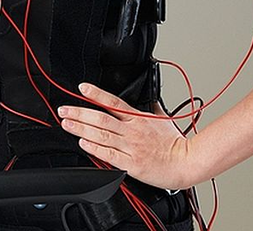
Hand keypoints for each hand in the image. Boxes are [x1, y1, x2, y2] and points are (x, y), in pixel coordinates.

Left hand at [58, 83, 196, 190]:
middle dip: (79, 113)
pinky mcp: (131, 163)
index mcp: (138, 118)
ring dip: (81, 128)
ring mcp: (131, 147)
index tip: (81, 88)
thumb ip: (151, 109)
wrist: (188, 162)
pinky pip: (109, 154)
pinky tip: (83, 143)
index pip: (113, 102)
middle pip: (100, 118)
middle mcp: (132, 131)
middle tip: (64, 110)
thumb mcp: (163, 119)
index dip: (96, 94)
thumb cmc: (177, 143)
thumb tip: (149, 98)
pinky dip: (94, 147)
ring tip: (66, 124)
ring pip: (101, 135)